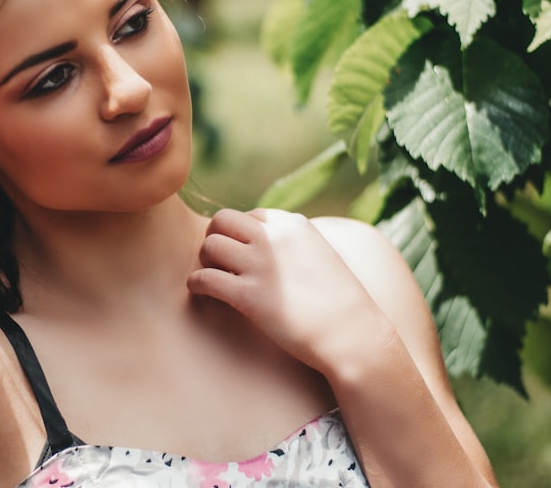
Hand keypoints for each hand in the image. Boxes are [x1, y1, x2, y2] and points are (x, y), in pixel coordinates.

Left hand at [187, 208, 389, 374]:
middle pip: (222, 220)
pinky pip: (204, 278)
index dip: (241, 233)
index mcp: (294, 225)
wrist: (354, 336)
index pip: (251, 215)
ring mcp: (260, 265)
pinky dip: (196, 284)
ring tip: (212, 276)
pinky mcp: (248, 295)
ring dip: (205, 260)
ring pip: (210, 245)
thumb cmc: (341, 303)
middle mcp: (274, 238)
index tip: (241, 251)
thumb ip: (295, 244)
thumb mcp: (322, 255)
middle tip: (218, 260)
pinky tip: (200, 292)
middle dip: (216, 237)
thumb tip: (269, 241)